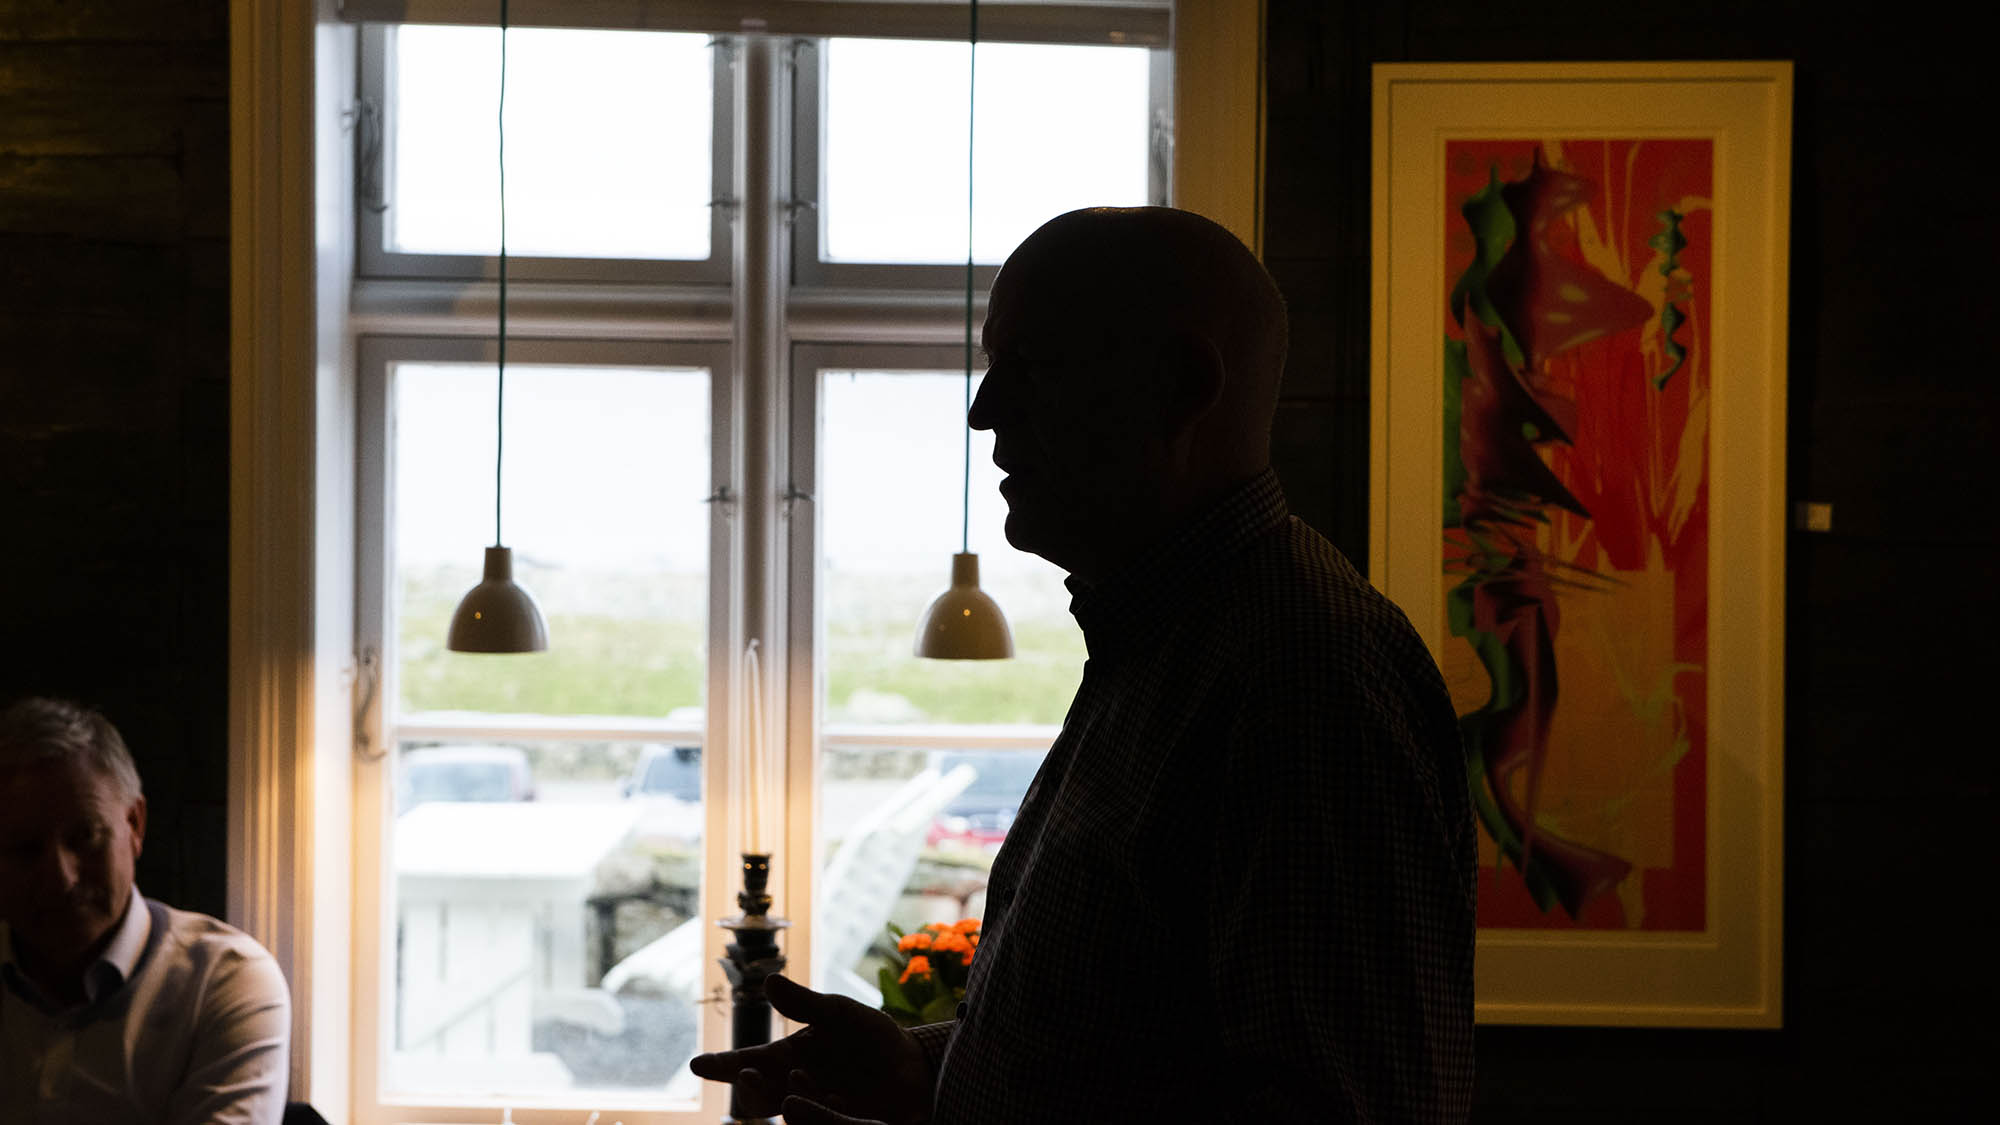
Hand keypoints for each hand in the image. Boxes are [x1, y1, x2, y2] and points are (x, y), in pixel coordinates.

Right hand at [688, 973, 931, 1124]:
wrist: (912, 1067)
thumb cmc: (871, 1037)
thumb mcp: (840, 1013)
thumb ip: (806, 1004)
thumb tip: (769, 981)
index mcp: (786, 1058)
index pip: (745, 1061)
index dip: (720, 1065)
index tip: (697, 1064)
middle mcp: (793, 1087)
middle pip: (756, 1095)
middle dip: (747, 1087)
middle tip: (749, 1073)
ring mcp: (814, 1108)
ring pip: (785, 1110)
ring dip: (790, 1094)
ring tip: (799, 1076)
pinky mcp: (837, 1123)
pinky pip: (821, 1121)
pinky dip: (823, 1108)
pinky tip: (837, 1095)